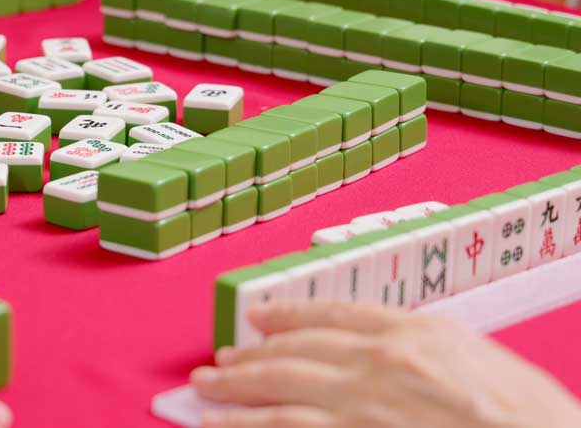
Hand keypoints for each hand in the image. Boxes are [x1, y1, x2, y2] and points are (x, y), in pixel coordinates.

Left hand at [190, 302, 580, 427]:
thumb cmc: (525, 412)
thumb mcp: (470, 354)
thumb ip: (415, 341)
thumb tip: (365, 344)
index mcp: (412, 333)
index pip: (331, 315)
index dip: (287, 315)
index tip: (257, 317)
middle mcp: (381, 366)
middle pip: (295, 352)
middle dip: (250, 355)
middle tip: (218, 359)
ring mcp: (366, 410)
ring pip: (281, 394)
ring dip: (237, 390)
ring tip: (206, 389)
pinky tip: (227, 426)